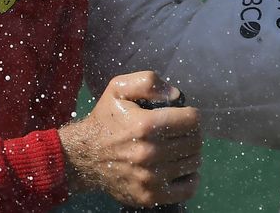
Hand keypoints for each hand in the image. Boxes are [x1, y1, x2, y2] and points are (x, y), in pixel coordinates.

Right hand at [58, 71, 200, 207]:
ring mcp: (150, 178)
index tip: (181, 116)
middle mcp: (150, 153)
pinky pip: (188, 188)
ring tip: (176, 149)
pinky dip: (189, 178)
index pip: (192, 120)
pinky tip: (178, 168)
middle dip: (191, 133)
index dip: (190, 115)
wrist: (83, 157)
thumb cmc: (106, 120)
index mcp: (145, 125)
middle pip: (195, 142)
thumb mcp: (118, 89)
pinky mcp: (150, 196)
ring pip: (193, 163)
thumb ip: (148, 82)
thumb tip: (175, 95)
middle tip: (178, 133)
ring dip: (189, 153)